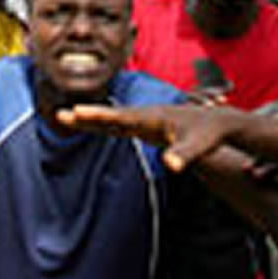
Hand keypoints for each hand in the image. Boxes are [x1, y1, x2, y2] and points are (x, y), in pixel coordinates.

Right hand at [56, 102, 237, 171]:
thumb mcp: (200, 146)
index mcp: (154, 117)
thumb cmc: (208, 134)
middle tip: (60, 115)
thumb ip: (184, 155)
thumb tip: (171, 166)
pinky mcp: (143, 127)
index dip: (101, 116)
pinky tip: (87, 125)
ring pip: (111, 120)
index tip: (79, 112)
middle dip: (86, 116)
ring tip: (64, 118)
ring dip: (89, 120)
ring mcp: (142, 120)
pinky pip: (117, 125)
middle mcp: (144, 115)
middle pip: (110, 116)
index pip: (122, 117)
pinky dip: (100, 125)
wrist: (216, 123)